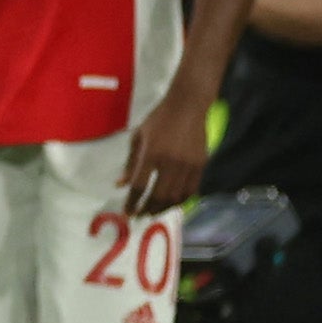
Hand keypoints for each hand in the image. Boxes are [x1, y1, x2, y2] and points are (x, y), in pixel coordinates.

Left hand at [118, 88, 209, 215]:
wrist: (188, 106)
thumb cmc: (158, 120)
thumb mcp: (138, 137)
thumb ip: (130, 163)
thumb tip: (120, 185)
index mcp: (151, 154)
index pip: (139, 186)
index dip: (132, 202)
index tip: (127, 213)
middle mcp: (170, 162)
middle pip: (158, 195)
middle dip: (147, 209)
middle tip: (141, 215)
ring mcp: (188, 165)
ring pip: (176, 196)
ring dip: (163, 208)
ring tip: (154, 211)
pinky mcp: (201, 165)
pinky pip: (192, 190)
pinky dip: (181, 200)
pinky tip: (172, 203)